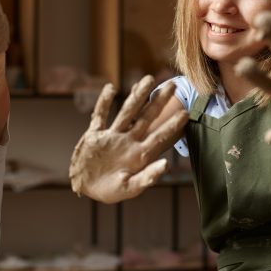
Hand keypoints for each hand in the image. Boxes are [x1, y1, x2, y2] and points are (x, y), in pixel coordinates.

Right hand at [69, 76, 188, 203]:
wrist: (84, 188)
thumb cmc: (109, 191)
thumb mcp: (130, 188)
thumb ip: (147, 178)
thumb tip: (165, 165)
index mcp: (139, 155)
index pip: (159, 137)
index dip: (172, 126)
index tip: (185, 113)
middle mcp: (128, 142)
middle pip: (146, 118)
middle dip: (159, 102)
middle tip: (172, 85)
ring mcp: (112, 136)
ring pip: (127, 112)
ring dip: (137, 96)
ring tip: (148, 79)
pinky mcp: (95, 135)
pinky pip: (100, 115)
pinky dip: (104, 102)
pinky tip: (111, 88)